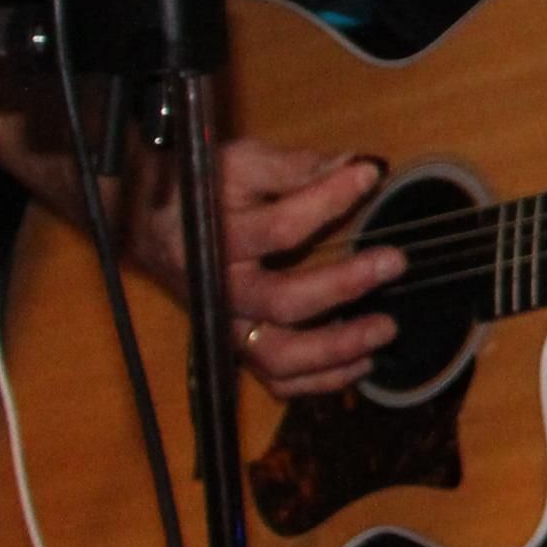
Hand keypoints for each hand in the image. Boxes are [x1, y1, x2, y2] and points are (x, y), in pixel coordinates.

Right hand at [144, 138, 403, 400]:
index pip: (278, 229)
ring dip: (337, 348)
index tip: (368, 176)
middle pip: (282, 301)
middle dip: (343, 285)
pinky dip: (321, 381)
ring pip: (279, 356)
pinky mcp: (240, 348)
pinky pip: (278, 381)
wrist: (151, 230)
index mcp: (217, 241)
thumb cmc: (204, 193)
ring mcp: (230, 326)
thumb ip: (292, 168)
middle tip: (395, 262)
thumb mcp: (238, 166)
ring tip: (385, 328)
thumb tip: (355, 165)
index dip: (327, 201)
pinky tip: (363, 363)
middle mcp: (223, 292)